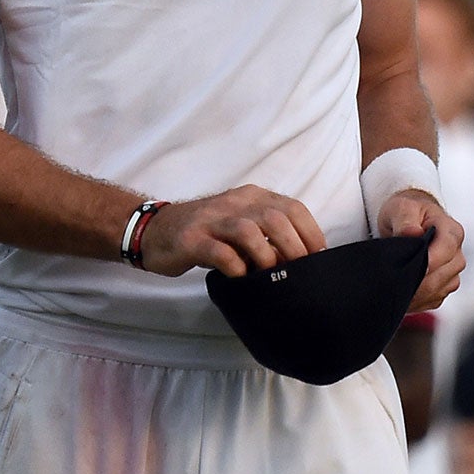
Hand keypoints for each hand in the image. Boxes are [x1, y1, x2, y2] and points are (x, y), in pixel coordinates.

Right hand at [139, 187, 327, 277]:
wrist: (155, 230)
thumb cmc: (206, 232)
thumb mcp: (240, 224)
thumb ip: (267, 234)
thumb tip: (301, 258)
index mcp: (252, 197)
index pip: (292, 207)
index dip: (311, 232)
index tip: (318, 257)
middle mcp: (234, 203)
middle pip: (275, 218)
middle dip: (293, 247)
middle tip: (297, 270)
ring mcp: (211, 220)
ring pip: (248, 231)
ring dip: (265, 256)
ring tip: (267, 273)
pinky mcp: (192, 239)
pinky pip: (219, 251)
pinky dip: (235, 266)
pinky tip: (239, 276)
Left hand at [378, 190, 464, 312]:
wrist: (409, 221)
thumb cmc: (408, 213)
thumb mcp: (402, 208)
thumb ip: (406, 220)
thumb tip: (413, 232)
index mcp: (451, 231)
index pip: (446, 249)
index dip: (429, 261)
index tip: (411, 268)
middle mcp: (457, 252)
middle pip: (443, 275)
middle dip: (418, 281)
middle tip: (393, 281)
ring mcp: (453, 271)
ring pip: (439, 290)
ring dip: (418, 293)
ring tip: (396, 287)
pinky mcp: (445, 285)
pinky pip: (434, 299)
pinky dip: (419, 300)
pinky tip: (404, 293)